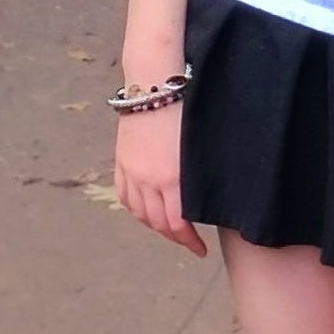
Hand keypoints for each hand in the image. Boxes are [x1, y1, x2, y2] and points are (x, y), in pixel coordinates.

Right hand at [113, 104, 207, 257]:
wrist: (155, 84)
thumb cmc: (188, 108)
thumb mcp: (200, 146)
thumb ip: (201, 176)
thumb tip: (211, 199)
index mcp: (173, 177)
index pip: (179, 224)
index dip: (190, 242)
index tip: (201, 249)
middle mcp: (149, 179)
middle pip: (159, 223)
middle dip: (176, 238)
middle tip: (190, 244)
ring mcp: (132, 171)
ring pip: (140, 213)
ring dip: (155, 227)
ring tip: (170, 231)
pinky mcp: (122, 161)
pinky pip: (125, 196)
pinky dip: (135, 210)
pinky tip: (145, 213)